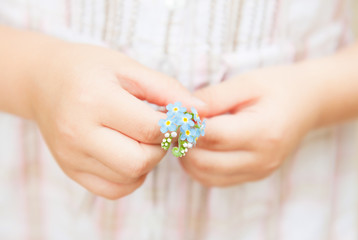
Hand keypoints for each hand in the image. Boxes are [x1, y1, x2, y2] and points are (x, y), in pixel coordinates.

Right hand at [27, 41, 203, 198]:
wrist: (44, 82)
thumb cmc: (88, 70)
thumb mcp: (129, 68)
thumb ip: (168, 89)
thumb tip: (201, 111)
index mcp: (93, 100)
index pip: (151, 128)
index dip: (174, 124)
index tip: (177, 116)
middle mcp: (77, 133)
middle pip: (140, 160)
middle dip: (162, 147)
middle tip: (160, 129)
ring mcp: (71, 157)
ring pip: (130, 178)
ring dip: (148, 162)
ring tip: (142, 138)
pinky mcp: (71, 171)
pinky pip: (114, 190)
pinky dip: (132, 176)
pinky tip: (128, 153)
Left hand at [180, 65, 320, 186]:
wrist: (308, 103)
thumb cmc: (277, 87)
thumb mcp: (246, 82)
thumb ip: (212, 98)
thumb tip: (180, 111)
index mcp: (263, 132)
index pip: (210, 136)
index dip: (184, 125)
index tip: (173, 112)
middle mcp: (261, 159)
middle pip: (203, 161)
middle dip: (181, 142)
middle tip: (176, 122)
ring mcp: (258, 171)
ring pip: (204, 175)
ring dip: (186, 155)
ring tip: (187, 132)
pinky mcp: (253, 176)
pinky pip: (214, 179)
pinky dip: (198, 165)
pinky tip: (199, 145)